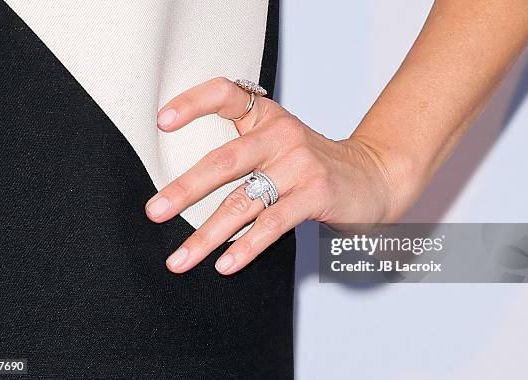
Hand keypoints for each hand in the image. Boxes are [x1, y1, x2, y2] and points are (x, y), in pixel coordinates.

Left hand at [145, 77, 398, 274]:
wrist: (372, 175)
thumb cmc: (313, 163)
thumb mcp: (279, 143)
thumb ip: (242, 149)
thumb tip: (182, 183)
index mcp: (268, 117)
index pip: (227, 95)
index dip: (193, 103)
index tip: (161, 122)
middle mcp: (282, 135)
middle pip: (225, 160)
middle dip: (184, 189)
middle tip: (155, 212)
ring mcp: (301, 165)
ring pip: (244, 201)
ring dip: (207, 234)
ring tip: (180, 258)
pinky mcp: (316, 195)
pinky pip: (273, 224)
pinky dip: (246, 247)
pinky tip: (225, 264)